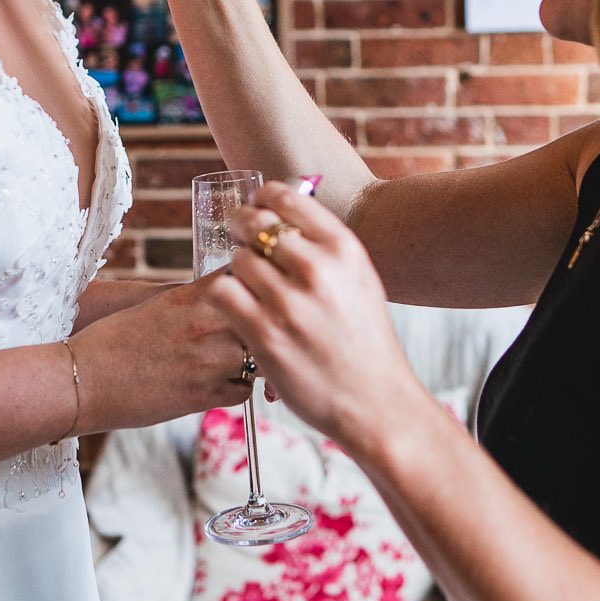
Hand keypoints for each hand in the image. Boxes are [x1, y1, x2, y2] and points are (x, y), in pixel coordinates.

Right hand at [71, 278, 253, 430]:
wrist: (83, 381)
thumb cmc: (114, 340)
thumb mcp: (158, 304)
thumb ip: (199, 297)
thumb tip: (231, 293)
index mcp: (193, 295)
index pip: (249, 278)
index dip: (258, 285)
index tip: (259, 292)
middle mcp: (206, 324)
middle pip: (264, 316)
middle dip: (263, 323)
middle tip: (259, 330)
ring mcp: (209, 362)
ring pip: (261, 356)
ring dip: (255, 358)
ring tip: (239, 360)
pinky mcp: (205, 396)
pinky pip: (244, 391)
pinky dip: (238, 387)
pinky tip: (221, 383)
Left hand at [203, 180, 430, 454]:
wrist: (376, 402)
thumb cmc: (366, 342)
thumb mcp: (361, 280)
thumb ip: (326, 248)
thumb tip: (283, 216)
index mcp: (344, 249)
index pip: (286, 198)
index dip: (262, 200)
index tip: (256, 209)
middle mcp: (318, 269)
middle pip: (255, 226)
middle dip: (241, 230)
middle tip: (238, 241)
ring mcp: (290, 303)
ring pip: (237, 259)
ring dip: (237, 270)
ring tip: (249, 288)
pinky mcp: (265, 335)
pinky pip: (223, 293)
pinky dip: (224, 296)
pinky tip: (236, 308)